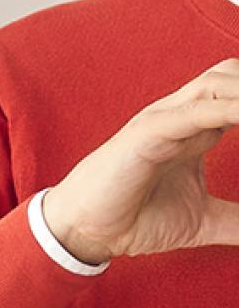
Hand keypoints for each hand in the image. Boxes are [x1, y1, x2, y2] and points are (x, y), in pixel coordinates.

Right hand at [43, 59, 238, 264]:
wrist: (83, 231)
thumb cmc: (130, 219)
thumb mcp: (202, 221)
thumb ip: (238, 220)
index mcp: (195, 130)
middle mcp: (181, 116)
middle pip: (233, 76)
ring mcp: (164, 119)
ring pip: (220, 81)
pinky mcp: (148, 132)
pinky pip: (197, 110)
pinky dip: (230, 108)